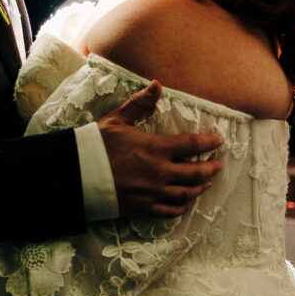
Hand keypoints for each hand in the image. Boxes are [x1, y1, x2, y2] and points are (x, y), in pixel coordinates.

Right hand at [97, 80, 222, 216]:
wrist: (76, 175)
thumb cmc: (96, 145)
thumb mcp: (117, 119)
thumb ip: (140, 103)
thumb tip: (157, 84)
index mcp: (155, 148)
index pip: (191, 145)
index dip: (209, 142)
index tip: (218, 140)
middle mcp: (159, 172)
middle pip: (196, 173)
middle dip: (211, 168)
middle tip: (217, 164)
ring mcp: (152, 193)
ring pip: (186, 193)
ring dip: (201, 187)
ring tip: (207, 182)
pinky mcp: (143, 208)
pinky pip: (171, 211)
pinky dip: (183, 207)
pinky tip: (188, 202)